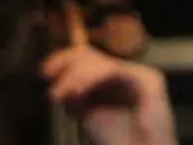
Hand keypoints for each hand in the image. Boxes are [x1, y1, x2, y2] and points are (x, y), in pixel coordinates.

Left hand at [43, 45, 176, 144]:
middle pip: (91, 55)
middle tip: (52, 90)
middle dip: (65, 67)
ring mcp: (140, 74)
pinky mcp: (148, 81)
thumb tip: (57, 81)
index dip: (63, 60)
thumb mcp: (90, 114)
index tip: (44, 73)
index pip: (87, 58)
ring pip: (100, 62)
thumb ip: (77, 96)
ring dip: (74, 77)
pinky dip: (91, 78)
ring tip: (59, 95)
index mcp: (114, 79)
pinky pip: (114, 71)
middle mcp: (127, 72)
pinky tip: (77, 92)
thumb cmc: (120, 141)